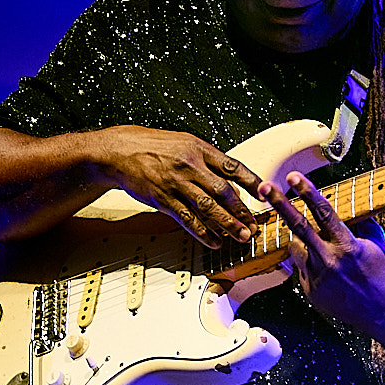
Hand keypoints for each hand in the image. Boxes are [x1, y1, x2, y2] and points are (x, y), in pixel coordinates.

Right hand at [90, 125, 266, 249]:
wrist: (118, 151)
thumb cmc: (153, 146)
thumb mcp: (184, 143)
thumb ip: (208, 160)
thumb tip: (232, 179)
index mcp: (199, 149)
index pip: (233, 166)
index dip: (252, 181)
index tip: (265, 193)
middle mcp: (190, 166)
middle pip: (223, 191)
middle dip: (242, 211)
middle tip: (253, 225)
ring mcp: (176, 184)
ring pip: (208, 208)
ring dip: (228, 224)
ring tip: (241, 236)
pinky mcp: (163, 200)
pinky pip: (187, 219)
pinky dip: (203, 232)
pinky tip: (215, 241)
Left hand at [262, 172, 384, 332]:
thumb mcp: (376, 243)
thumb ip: (358, 222)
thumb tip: (344, 205)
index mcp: (347, 246)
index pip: (323, 212)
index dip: (307, 192)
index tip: (294, 177)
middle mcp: (329, 261)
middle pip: (297, 226)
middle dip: (280, 204)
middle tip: (266, 188)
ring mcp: (317, 278)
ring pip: (295, 248)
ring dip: (301, 239)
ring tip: (319, 243)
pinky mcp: (310, 291)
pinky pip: (301, 267)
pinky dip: (310, 262)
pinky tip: (329, 270)